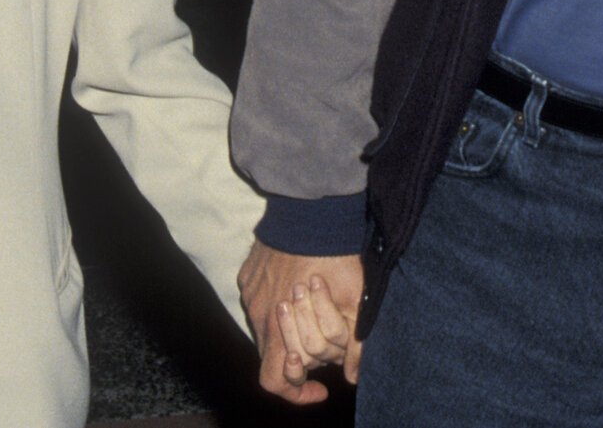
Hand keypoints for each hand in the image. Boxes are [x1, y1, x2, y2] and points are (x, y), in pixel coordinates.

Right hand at [238, 241, 363, 403]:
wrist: (311, 209)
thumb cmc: (333, 256)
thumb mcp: (354, 303)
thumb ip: (354, 344)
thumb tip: (352, 376)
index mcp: (278, 330)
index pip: (275, 381)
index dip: (296, 392)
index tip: (318, 387)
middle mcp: (258, 315)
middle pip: (272, 355)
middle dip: (298, 357)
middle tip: (322, 342)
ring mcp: (251, 292)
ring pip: (265, 326)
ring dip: (286, 328)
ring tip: (311, 309)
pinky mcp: (248, 273)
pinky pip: (259, 298)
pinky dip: (276, 301)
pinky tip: (296, 283)